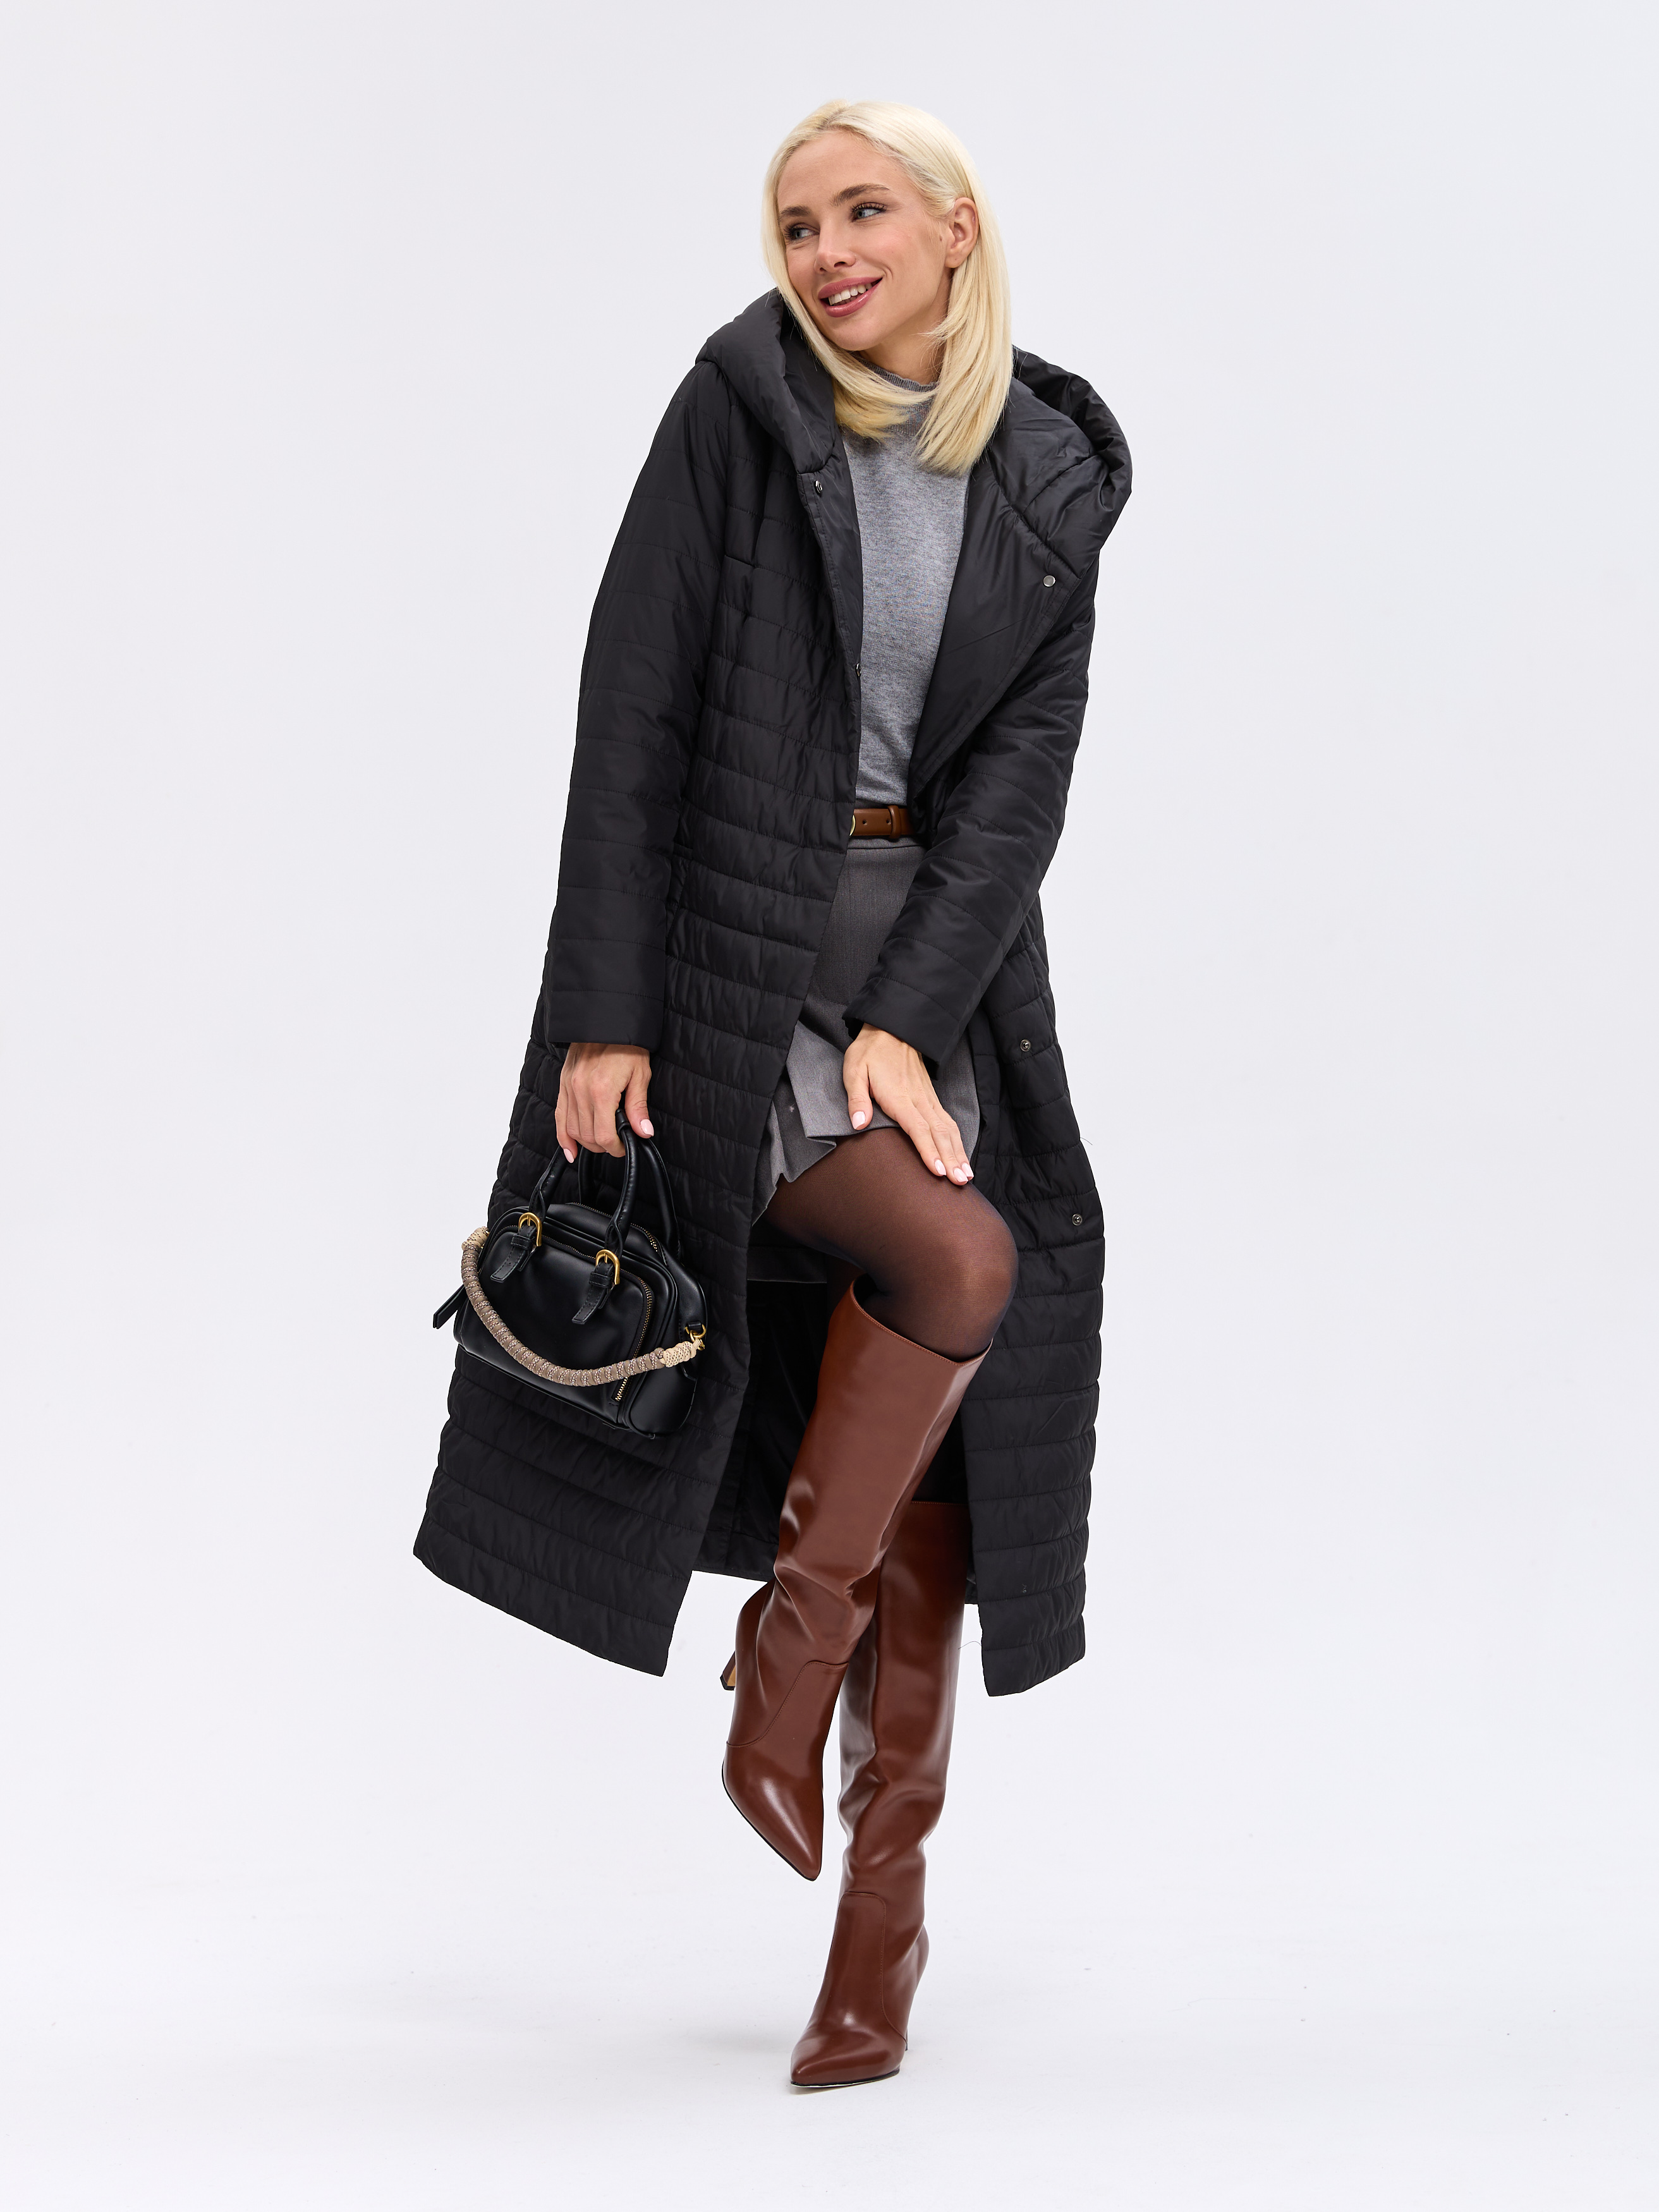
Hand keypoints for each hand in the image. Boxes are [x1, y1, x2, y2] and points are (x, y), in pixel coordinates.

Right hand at [555, 1043, 652, 1159]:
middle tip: (616, 1143)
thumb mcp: (640, 1074)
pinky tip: (570, 1150)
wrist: (607, 1020)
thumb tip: (643, 1132)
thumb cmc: (626, 1044)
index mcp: (602, 1090)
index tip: (624, 1146)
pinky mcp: (563, 1084)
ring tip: (601, 1142)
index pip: (604, 1136)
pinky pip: (559, 1117)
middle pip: (587, 1136)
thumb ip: (638, 1107)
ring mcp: (569, 1088)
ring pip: (572, 1130)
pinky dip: (563, 1136)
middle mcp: (581, 1091)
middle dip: (603, 1147)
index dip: (616, 1148)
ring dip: (586, 1142)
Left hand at [842, 1027, 972, 1183]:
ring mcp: (928, 1099)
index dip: (928, 1150)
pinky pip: (948, 1122)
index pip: (917, 1128)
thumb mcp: (854, 1070)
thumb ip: (857, 1098)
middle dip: (951, 1159)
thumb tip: (859, 1123)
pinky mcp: (932, 1098)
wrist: (893, 1029)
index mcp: (899, 1096)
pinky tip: (962, 1156)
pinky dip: (958, 1141)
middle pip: (939, 1133)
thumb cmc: (870, 1052)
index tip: (938, 1171)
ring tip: (967, 1176)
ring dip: (958, 1153)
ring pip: (948, 1129)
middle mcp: (918, 1100)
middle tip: (961, 1182)